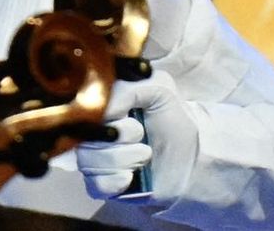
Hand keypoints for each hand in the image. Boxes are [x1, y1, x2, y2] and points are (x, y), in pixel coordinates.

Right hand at [76, 70, 199, 200]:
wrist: (189, 163)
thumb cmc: (173, 124)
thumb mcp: (160, 92)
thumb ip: (131, 88)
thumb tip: (104, 108)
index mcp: (103, 107)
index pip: (85, 105)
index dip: (108, 111)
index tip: (128, 112)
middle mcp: (92, 133)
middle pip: (85, 135)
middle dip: (122, 135)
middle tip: (142, 134)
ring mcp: (93, 160)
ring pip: (89, 160)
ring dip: (127, 158)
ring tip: (146, 155)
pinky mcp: (99, 186)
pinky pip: (96, 184)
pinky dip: (119, 180)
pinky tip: (133, 176)